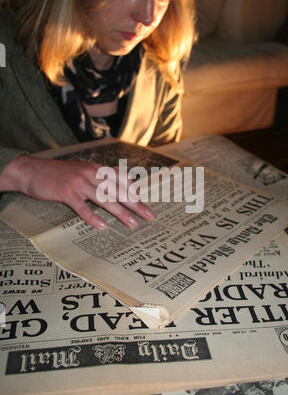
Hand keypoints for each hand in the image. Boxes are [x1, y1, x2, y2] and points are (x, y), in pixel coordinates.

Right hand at [0, 155, 155, 229]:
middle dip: (135, 204)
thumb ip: (102, 174)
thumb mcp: (83, 169)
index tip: (146, 206)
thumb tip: (125, 179)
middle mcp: (90, 173)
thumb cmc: (58, 173)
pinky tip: (102, 226)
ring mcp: (78, 182)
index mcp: (96, 168)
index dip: (135, 194)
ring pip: (104, 198)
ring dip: (120, 212)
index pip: (121, 181)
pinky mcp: (65, 192)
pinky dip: (92, 217)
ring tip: (132, 224)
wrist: (30, 170)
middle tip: (149, 216)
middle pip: (118, 190)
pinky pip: (82, 207)